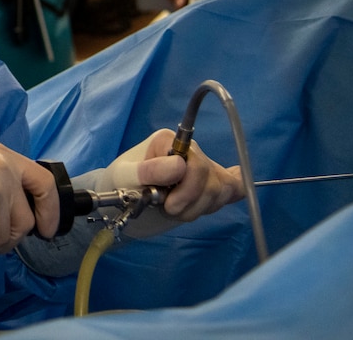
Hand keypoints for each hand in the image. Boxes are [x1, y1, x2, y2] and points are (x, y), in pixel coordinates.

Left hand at [125, 128, 243, 221]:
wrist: (122, 200)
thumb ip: (148, 171)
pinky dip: (232, 195)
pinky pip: (234, 188)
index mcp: (168, 142)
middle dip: (192, 202)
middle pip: (213, 180)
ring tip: (176, 210)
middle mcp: (190, 151)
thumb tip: (179, 165)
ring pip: (223, 190)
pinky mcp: (209, 185)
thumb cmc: (118, 183)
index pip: (197, 164)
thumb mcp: (124, 176)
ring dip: (199, 208)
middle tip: (169, 210)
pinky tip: (220, 198)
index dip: (188, 189)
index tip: (168, 204)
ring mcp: (202, 168)